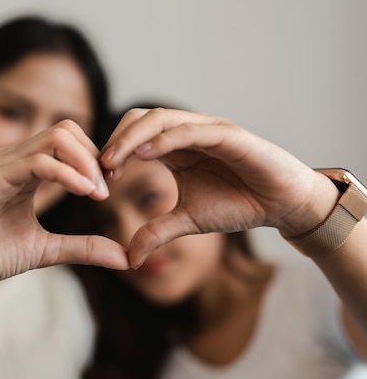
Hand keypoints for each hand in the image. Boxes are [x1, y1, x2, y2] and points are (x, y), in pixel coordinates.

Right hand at [0, 120, 128, 292]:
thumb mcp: (48, 251)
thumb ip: (83, 248)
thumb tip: (123, 258)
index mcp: (28, 170)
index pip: (70, 142)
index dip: (95, 161)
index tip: (108, 190)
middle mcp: (17, 160)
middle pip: (67, 130)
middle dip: (94, 157)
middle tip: (105, 190)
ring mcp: (4, 165)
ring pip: (57, 138)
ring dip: (86, 163)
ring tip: (98, 193)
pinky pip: (38, 162)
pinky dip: (67, 173)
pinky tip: (84, 193)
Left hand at [99, 108, 334, 267]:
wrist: (282, 205)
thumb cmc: (238, 204)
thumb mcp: (188, 221)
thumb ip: (156, 232)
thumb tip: (128, 259)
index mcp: (174, 147)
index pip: (133, 134)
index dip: (112, 151)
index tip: (96, 177)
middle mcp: (186, 132)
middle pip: (140, 119)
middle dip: (115, 140)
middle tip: (98, 168)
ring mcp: (207, 129)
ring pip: (161, 119)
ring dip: (132, 138)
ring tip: (112, 161)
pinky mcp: (229, 134)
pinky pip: (190, 130)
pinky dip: (165, 139)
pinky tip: (146, 155)